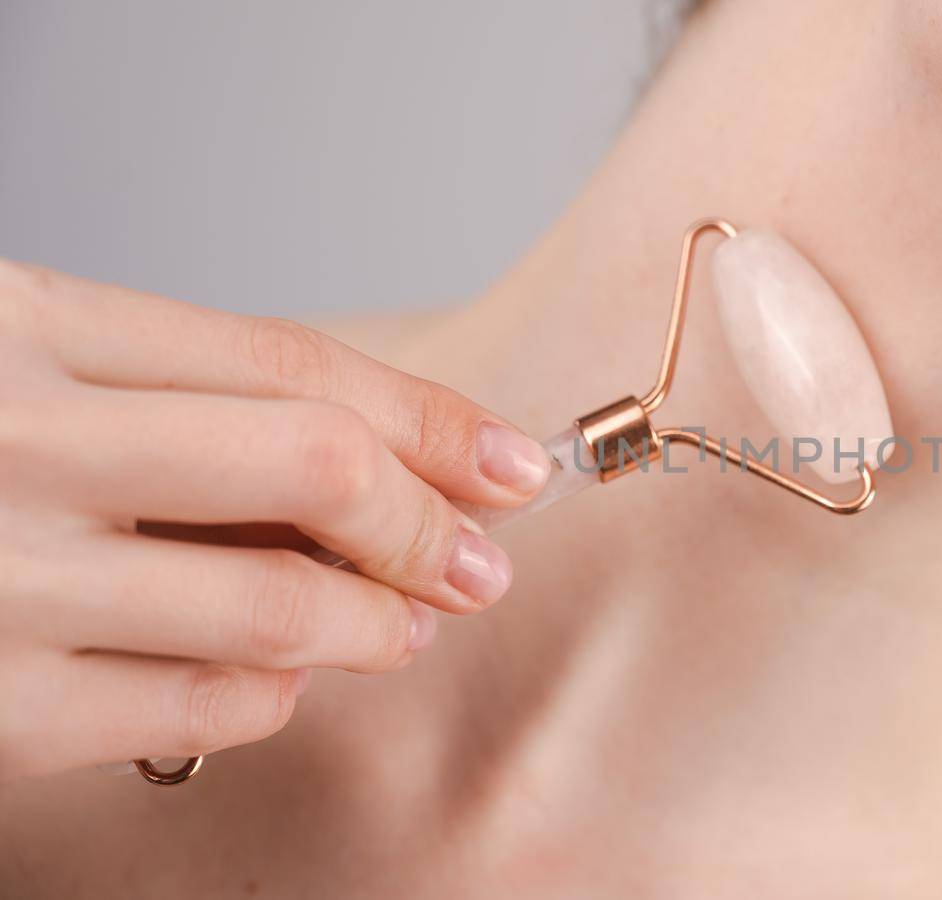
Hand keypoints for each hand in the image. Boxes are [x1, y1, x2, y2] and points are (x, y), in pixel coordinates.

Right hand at [0, 261, 550, 780]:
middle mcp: (13, 440)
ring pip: (278, 606)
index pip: (293, 364)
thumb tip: (388, 462)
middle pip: (313, 470)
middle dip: (427, 524)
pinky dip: (274, 698)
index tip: (509, 462)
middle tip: (479, 562)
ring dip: (378, 623)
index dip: (429, 419)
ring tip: (403, 625)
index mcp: (25, 323)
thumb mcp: (25, 365)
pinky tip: (282, 679)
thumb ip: (177, 399)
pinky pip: (200, 711)